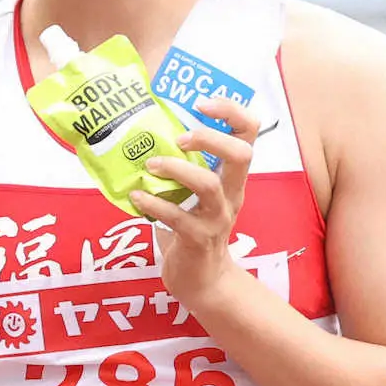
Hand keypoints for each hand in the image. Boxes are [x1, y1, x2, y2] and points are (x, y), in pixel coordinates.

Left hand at [130, 97, 258, 305]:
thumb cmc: (193, 228)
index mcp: (232, 176)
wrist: (203, 282)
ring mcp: (218, 218)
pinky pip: (178, 218)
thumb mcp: (195, 193)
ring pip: (208, 185)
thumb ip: (180, 165)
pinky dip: (154, 203)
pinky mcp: (198, 240)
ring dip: (177, 169)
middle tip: (180, 137)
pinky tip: (137, 196)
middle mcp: (232, 193)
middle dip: (211, 137)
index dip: (231, 111)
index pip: (249, 132)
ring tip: (151, 164)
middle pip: (241, 154)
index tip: (203, 103)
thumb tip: (141, 131)